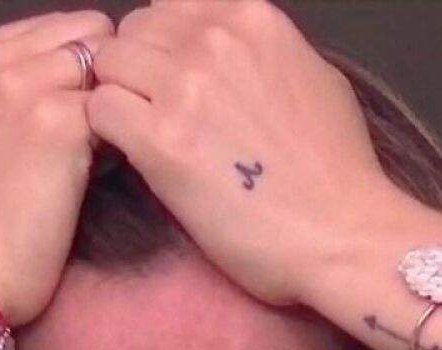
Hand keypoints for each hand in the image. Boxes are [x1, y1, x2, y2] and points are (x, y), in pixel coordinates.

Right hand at [0, 10, 112, 324]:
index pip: (54, 27)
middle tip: (88, 132)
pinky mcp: (58, 121)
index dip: (74, 69)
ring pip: (110, 65)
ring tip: (88, 154)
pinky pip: (119, 108)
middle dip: (98, 77)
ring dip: (111, 103)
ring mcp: (23, 85)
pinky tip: (93, 174)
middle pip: (88, 32)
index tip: (70, 109)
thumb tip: (60, 82)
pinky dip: (118, 137)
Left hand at [87, 0, 423, 304]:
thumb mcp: (311, 76)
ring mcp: (184, 87)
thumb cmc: (337, 168)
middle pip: (133, 29)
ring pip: (107, 64)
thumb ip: (259, 51)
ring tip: (138, 135)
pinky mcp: (160, 141)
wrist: (342, 234)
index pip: (170, 4)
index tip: (170, 78)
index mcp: (252, 17)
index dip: (161, 42)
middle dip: (134, 68)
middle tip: (150, 112)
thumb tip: (231, 50)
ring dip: (115, 97)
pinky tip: (132, 157)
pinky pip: (98, 110)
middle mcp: (215, 39)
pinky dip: (104, 133)